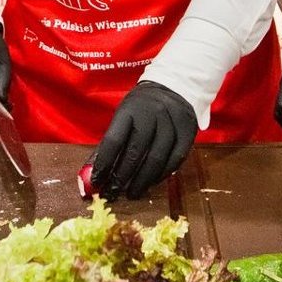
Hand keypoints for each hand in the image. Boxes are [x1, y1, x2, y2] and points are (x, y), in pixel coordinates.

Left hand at [92, 81, 196, 199]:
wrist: (174, 88)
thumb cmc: (140, 108)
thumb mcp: (122, 117)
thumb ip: (107, 146)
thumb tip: (93, 175)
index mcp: (129, 110)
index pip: (114, 140)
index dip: (104, 163)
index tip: (98, 181)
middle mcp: (151, 114)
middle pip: (136, 152)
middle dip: (122, 177)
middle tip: (113, 193)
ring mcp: (172, 122)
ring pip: (157, 158)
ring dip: (143, 180)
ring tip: (132, 193)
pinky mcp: (188, 132)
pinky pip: (175, 160)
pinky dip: (162, 175)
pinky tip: (151, 182)